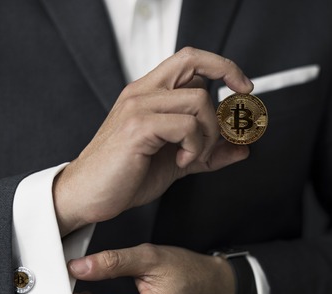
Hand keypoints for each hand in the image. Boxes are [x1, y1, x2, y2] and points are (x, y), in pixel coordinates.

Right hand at [53, 47, 252, 235]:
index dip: (222, 66)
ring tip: (193, 155)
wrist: (88, 196)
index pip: (189, 59)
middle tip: (230, 123)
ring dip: (209, 134)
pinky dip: (195, 146)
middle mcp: (142, 92)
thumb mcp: (177, 162)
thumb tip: (242, 149)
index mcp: (149, 94)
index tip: (243, 86)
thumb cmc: (125, 176)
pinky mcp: (137, 127)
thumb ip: (208, 153)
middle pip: (194, 64)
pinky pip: (186, 125)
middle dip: (225, 84)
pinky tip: (181, 161)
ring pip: (198, 100)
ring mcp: (138, 107)